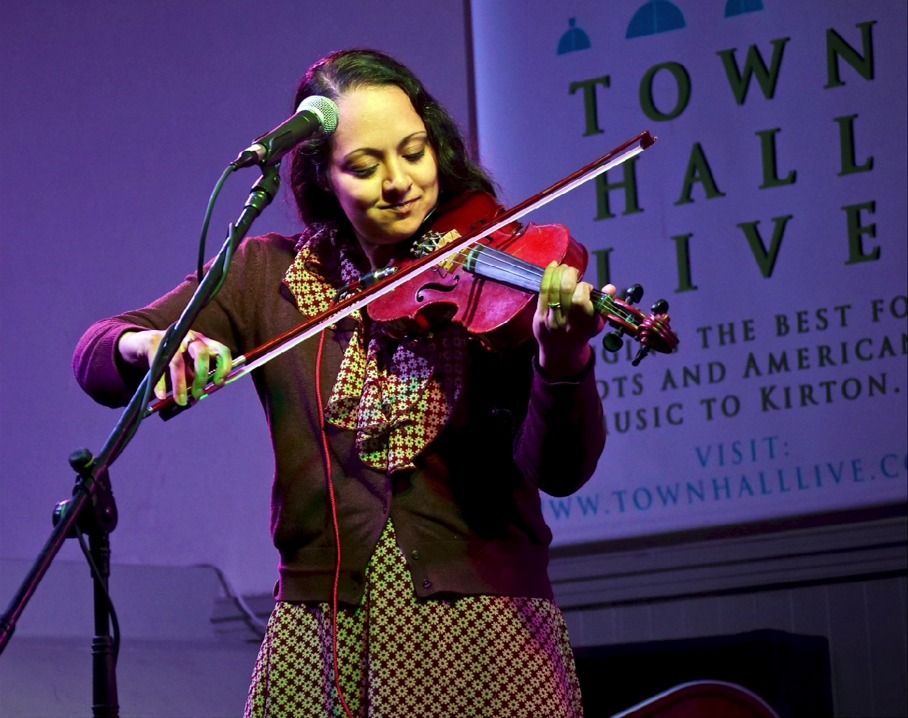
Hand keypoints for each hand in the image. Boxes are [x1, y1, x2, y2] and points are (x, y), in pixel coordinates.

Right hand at [118, 329, 231, 405]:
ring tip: (180, 401)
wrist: (143, 343)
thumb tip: (196, 398)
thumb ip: (193, 380)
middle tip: (198, 394)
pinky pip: (158, 366)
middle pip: (201, 353)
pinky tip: (161, 396)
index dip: (223, 366)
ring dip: (180, 385)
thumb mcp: (187, 367)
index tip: (218, 383)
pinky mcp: (153, 344)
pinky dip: (160, 384)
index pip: (221, 350)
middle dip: (201, 376)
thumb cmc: (172, 358)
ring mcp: (171, 339)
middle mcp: (190, 338)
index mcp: (204, 343)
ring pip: (178, 362)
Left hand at [533, 261, 615, 378]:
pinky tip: (553, 267)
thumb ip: (604, 305)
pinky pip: (543, 292)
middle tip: (573, 271)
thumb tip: (610, 288)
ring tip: (563, 268)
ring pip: (553, 289)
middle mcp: (566, 322)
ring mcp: (551, 319)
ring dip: (558, 273)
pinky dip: (548, 276)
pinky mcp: (539, 316)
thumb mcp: (597, 323)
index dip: (584, 287)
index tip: (585, 287)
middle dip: (569, 274)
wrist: (561, 353)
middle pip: (565, 290)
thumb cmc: (582, 333)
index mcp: (584, 324)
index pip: (580, 300)